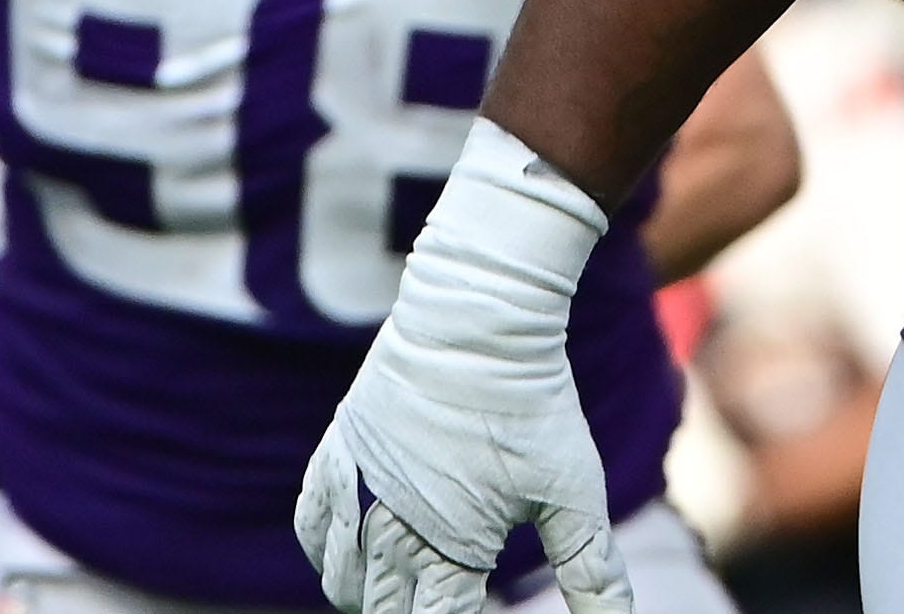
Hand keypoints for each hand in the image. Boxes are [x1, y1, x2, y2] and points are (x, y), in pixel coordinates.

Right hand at [297, 122, 634, 613]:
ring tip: (405, 593)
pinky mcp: (337, 452)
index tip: (476, 610)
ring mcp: (353, 490)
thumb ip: (592, 572)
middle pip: (387, 610)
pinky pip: (311, 526)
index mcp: (449, 551)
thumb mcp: (574, 493)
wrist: (477, 319)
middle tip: (443, 598)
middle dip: (415, 611)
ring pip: (343, 581)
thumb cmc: (534, 406)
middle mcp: (388, 530)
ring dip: (370, 595)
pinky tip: (352, 557)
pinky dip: (328, 553)